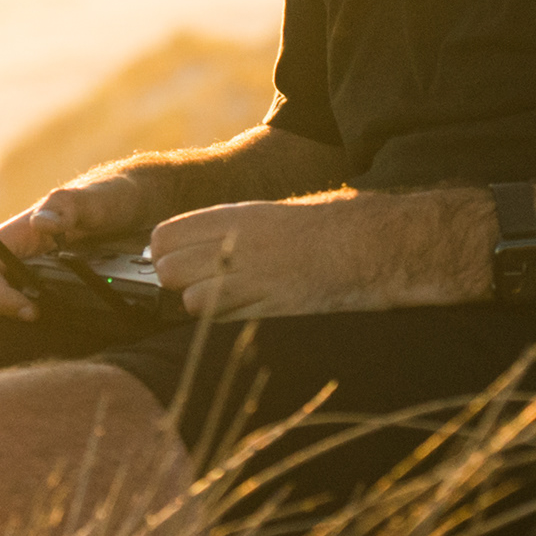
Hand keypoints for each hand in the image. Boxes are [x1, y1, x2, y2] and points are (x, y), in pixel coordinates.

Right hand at [0, 173, 162, 318]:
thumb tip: (42, 223)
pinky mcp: (17, 290)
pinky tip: (23, 327)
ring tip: (18, 321)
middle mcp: (0, 255)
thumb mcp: (100, 200)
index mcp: (11, 236)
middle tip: (19, 316)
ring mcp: (4, 273)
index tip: (32, 311)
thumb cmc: (115, 199)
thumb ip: (71, 206)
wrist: (136, 205)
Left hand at [146, 188, 484, 320]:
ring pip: (192, 302)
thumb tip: (185, 247)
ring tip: (224, 300)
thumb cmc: (326, 225)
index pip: (163, 237)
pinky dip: (226, 322)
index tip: (173, 258)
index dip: (162, 252)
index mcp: (236, 215)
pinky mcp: (272, 308)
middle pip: (169, 271)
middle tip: (195, 282)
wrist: (372, 243)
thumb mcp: (271, 213)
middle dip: (175, 282)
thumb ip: (228, 228)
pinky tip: (246, 312)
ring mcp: (255, 279)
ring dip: (202, 305)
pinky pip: (226, 322)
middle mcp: (239, 245)